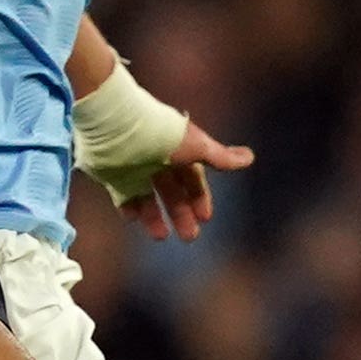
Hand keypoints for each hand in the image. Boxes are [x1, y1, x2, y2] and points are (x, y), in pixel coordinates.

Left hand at [119, 116, 254, 241]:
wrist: (116, 122)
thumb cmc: (160, 134)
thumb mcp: (195, 146)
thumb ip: (220, 157)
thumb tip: (250, 158)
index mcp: (177, 151)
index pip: (192, 178)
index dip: (199, 197)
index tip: (206, 217)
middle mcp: (155, 160)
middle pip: (171, 192)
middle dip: (181, 214)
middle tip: (189, 237)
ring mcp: (132, 168)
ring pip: (146, 198)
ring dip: (154, 217)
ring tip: (160, 237)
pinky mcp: (110, 174)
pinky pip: (120, 195)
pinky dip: (127, 208)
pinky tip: (133, 219)